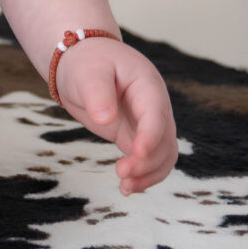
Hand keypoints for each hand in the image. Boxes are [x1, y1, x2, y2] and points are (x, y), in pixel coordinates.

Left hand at [55, 38, 177, 194]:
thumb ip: (98, 93)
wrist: (83, 60)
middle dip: (148, 161)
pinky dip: (142, 175)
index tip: (136, 154)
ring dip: (149, 174)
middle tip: (122, 174)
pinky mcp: (135, 135)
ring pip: (162, 155)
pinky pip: (148, 159)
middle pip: (165, 140)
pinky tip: (127, 188)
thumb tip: (106, 119)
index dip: (150, 136)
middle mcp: (154, 106)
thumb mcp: (89, 72)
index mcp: (148, 85)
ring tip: (125, 187)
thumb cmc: (88, 62)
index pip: (156, 114)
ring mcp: (147, 123)